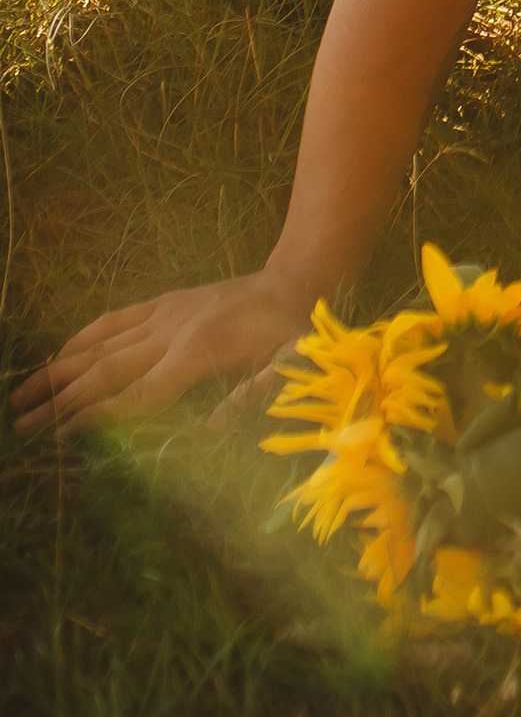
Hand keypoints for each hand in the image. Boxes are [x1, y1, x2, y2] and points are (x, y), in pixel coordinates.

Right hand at [9, 268, 311, 438]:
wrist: (296, 280)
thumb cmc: (294, 331)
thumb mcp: (289, 366)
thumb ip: (254, 395)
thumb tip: (212, 429)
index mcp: (198, 352)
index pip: (137, 393)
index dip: (98, 416)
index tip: (63, 436)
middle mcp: (172, 330)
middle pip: (106, 370)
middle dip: (62, 399)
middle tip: (23, 424)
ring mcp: (165, 313)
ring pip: (101, 344)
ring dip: (59, 368)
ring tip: (23, 393)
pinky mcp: (165, 302)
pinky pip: (116, 319)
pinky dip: (84, 336)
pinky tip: (59, 354)